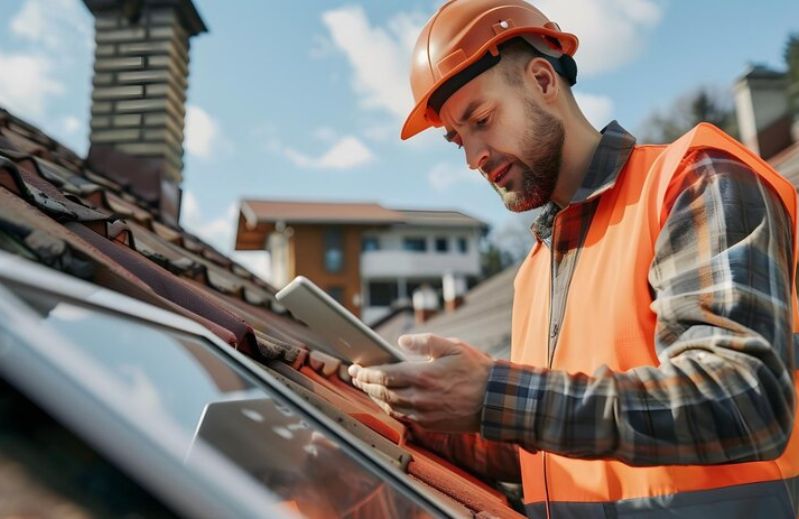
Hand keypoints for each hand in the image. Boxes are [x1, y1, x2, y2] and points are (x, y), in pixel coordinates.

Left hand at [348, 333, 493, 432]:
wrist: (496, 401)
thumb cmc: (476, 370)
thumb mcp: (453, 347)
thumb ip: (425, 342)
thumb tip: (401, 341)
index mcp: (423, 376)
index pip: (384, 375)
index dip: (365, 372)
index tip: (354, 368)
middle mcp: (420, 398)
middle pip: (382, 392)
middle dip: (365, 383)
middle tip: (354, 377)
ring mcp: (424, 414)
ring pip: (390, 406)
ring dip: (375, 396)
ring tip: (366, 387)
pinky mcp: (430, 424)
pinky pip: (403, 416)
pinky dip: (390, 408)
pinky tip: (387, 400)